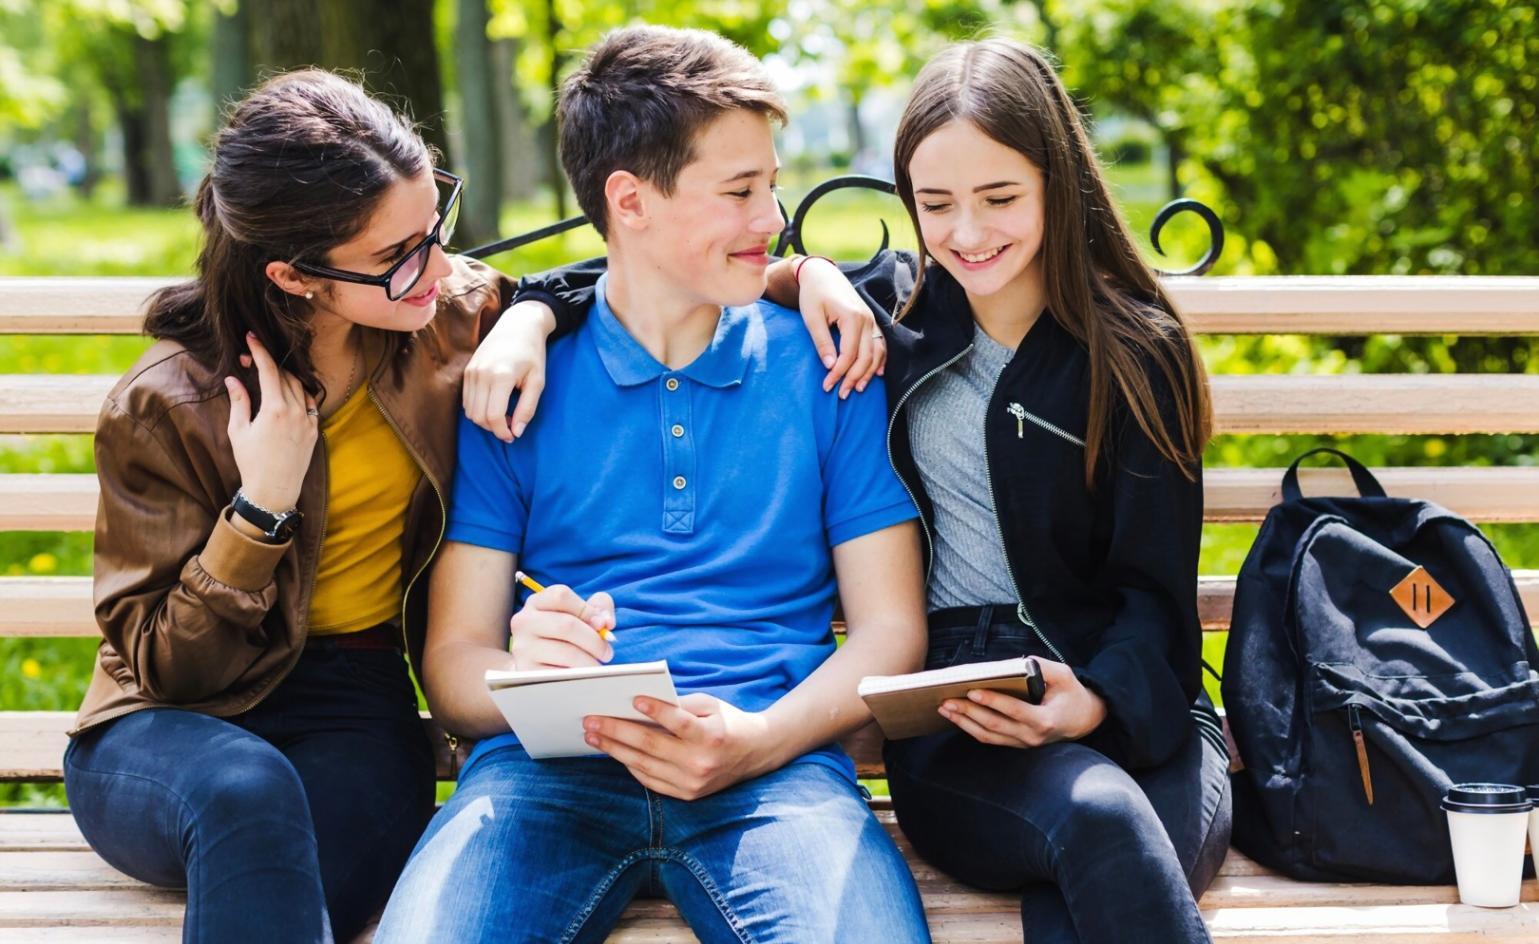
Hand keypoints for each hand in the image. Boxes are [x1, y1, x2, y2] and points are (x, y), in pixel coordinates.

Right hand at [225, 332, 317, 511]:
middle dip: (268, 364)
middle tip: (252, 359)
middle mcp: (296, 412)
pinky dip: (300, 392)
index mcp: (275, 409)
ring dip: (285, 376)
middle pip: (284, 376)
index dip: (260, 351)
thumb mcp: (239, 431)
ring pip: (300, 387)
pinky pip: (310, 402)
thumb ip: (239, 401)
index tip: (252, 337)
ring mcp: (308, 420)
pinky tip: (288, 392)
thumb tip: (234, 378)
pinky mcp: (314, 430)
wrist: (274, 490)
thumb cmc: (251, 462)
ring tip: (268, 374)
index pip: (270, 370)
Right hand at [463, 300, 554, 441]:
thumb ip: (527, 408)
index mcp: (501, 376)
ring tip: (504, 416)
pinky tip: (494, 406)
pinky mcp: (467, 370)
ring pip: (470, 411)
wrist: (518, 325)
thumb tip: (517, 432)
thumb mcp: (537, 381)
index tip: (513, 436)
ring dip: (485, 420)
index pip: (493, 416)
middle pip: (478, 416)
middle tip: (510, 427)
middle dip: (494, 428)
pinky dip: (478, 409)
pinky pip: (466, 400)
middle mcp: (481, 374)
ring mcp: (471, 371)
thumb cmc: (532, 354)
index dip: (502, 432)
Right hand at [508, 583, 615, 669]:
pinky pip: (561, 674)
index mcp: (536, 602)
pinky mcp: (527, 671)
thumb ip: (599, 607)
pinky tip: (582, 675)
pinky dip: (578, 676)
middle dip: (594, 640)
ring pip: (567, 652)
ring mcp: (523, 647)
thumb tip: (605, 622)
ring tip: (597, 665)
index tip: (601, 624)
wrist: (540, 663)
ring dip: (590, 661)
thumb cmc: (565, 635)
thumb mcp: (580, 612)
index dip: (587, 609)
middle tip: (607, 652)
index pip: (561, 596)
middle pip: (566, 625)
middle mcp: (524, 622)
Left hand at [583, 693, 772, 799]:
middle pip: (651, 745)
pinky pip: (650, 780)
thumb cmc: (728, 721)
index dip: (655, 710)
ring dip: (614, 750)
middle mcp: (701, 762)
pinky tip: (614, 752)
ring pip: (644, 765)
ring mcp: (693, 783)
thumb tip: (639, 706)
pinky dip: (630, 765)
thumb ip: (679, 705)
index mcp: (712, 736)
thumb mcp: (711, 705)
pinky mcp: (687, 794)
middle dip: (616, 731)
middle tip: (590, 720)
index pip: (677, 722)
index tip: (632, 700)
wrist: (756, 753)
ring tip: (593, 736)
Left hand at [795, 257, 886, 398]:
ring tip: (857, 389)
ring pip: (876, 353)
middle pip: (865, 357)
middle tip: (841, 395)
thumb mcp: (812, 318)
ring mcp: (871, 321)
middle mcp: (867, 320)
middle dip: (853, 378)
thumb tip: (831, 366)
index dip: (839, 373)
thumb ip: (822, 342)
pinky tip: (875, 374)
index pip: (849, 354)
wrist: (822, 275)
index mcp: (852, 317)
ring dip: (867, 373)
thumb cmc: (814, 295)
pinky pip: (881, 345)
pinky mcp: (870, 322)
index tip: (827, 386)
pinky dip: (880, 361)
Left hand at [938, 658, 1107, 748]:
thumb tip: (1010, 664)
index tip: (972, 690)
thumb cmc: (1071, 693)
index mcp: (1045, 719)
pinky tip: (957, 716)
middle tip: (947, 700)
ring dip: (964, 722)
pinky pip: (990, 738)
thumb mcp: (1063, 674)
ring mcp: (1024, 743)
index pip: (1014, 711)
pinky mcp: (1017, 744)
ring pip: (988, 736)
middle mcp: (1032, 736)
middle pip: (995, 725)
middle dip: (969, 712)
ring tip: (945, 708)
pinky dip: (971, 728)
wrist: (1084, 719)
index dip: (992, 701)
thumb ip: (1040, 666)